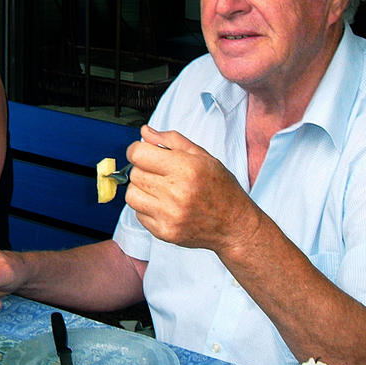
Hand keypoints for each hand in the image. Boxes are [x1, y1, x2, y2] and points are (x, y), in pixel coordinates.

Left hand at [125, 125, 258, 252]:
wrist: (234, 225)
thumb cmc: (221, 189)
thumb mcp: (203, 156)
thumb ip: (172, 141)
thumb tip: (145, 132)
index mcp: (185, 168)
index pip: (138, 154)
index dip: (137, 150)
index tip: (143, 153)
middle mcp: (176, 192)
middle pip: (134, 174)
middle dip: (143, 170)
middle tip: (160, 174)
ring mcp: (168, 215)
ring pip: (131, 195)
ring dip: (141, 190)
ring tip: (160, 190)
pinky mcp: (163, 232)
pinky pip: (138, 214)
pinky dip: (146, 208)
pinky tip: (164, 206)